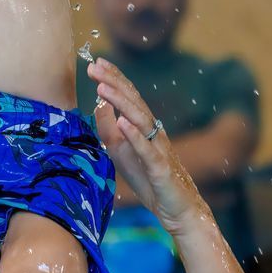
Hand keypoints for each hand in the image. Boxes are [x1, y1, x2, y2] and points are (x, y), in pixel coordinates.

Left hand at [89, 57, 200, 231]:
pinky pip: (147, 150)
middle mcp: (152, 132)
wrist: (175, 209)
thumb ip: (109, 129)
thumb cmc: (148, 178)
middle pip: (133, 101)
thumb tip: (98, 105)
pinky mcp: (160, 168)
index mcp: (142, 127)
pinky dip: (135, 136)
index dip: (114, 79)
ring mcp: (158, 148)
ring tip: (103, 88)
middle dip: (114, 83)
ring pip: (140, 119)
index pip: (128, 97)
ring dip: (121, 102)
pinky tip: (123, 123)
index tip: (97, 63)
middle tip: (96, 66)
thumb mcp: (120, 151)